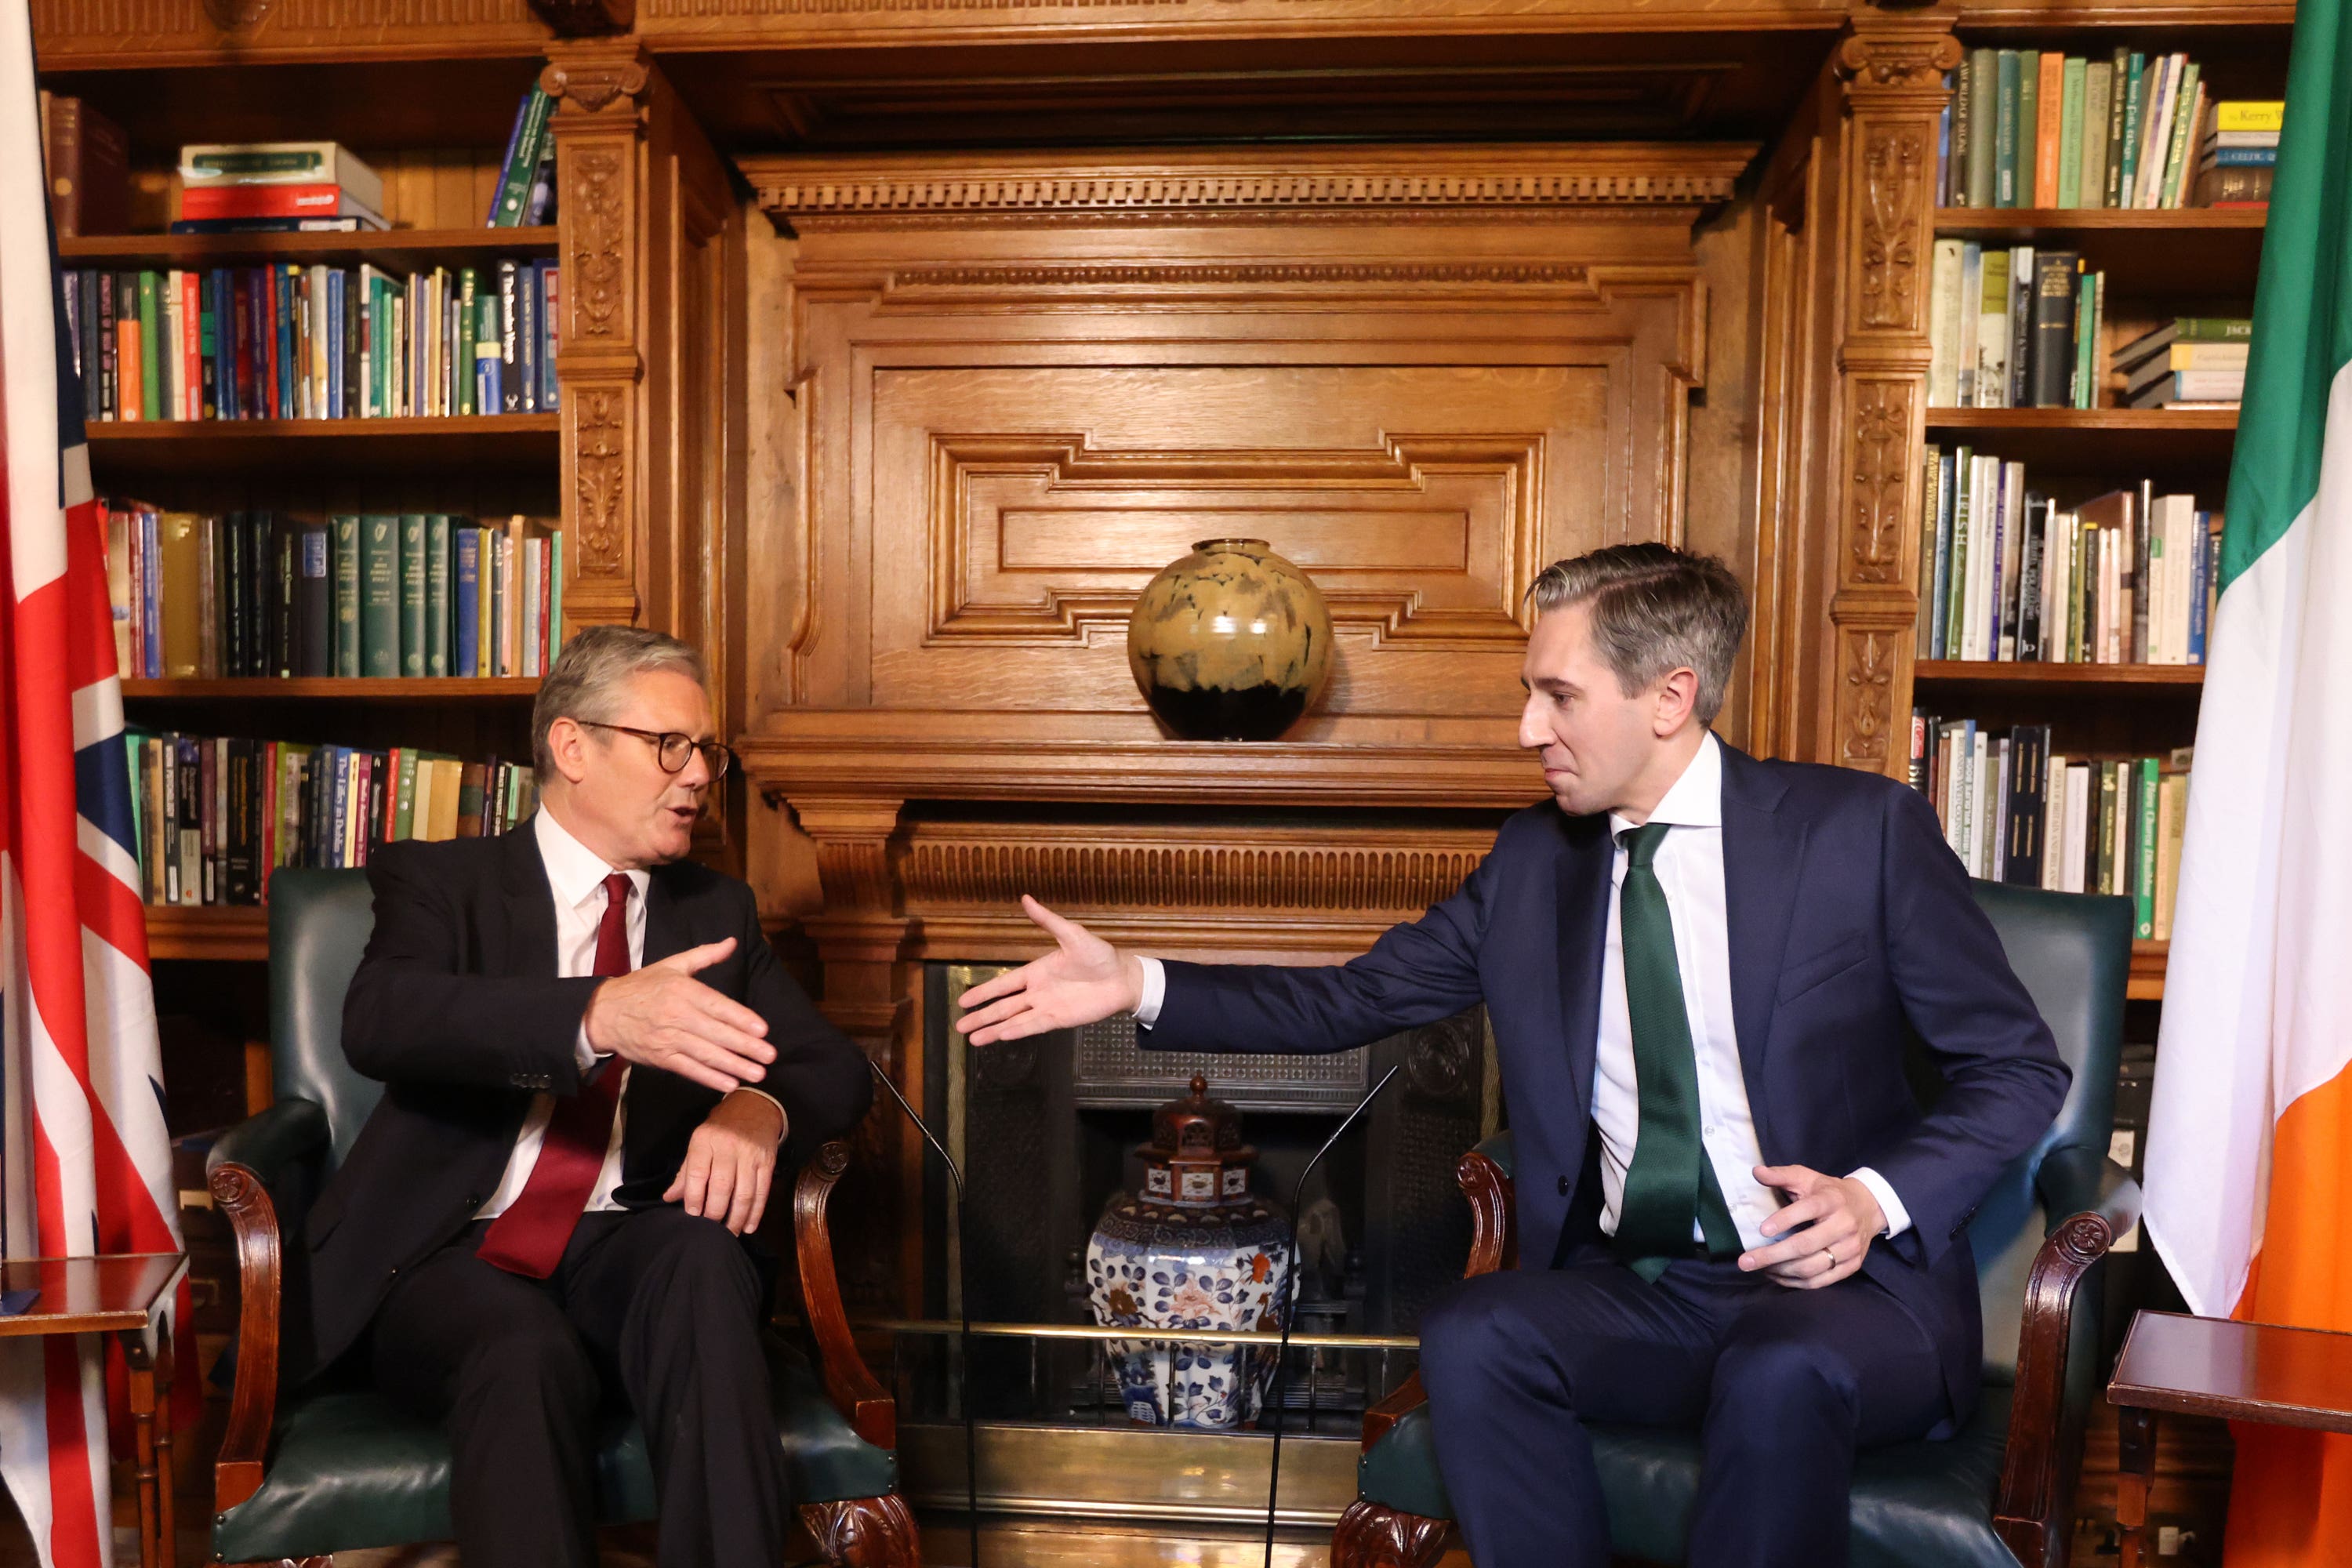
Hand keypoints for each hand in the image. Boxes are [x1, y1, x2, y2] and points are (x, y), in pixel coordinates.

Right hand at [583, 937, 774, 1093]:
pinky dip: (709, 1078)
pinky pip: (689, 1069)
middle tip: (769, 1055)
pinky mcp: (661, 1058)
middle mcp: (676, 1015)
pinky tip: (729, 1084)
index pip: (717, 1006)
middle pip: (716, 1033)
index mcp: (682, 990)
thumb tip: (732, 942)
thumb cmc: (642, 986)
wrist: (603, 1012)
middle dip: (745, 1046)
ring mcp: (668, 1039)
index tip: (763, 1029)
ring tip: (757, 1073)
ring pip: (705, 1054)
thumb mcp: (672, 964)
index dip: (741, 1019)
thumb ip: (705, 955)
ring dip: (734, 1065)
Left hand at [663, 1090, 785, 1234]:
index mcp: (705, 1139)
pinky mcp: (768, 1161)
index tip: (692, 1215)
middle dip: (715, 1213)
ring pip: (743, 1193)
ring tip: (728, 1234)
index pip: (697, 1173)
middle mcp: (728, 1146)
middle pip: (721, 1186)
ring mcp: (750, 1154)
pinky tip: (748, 1226)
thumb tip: (669, 1198)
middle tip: (710, 1230)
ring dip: (736, 1218)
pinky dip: (755, 1213)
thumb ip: (685, 1171)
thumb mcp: (699, 1141)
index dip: (693, 1198)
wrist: (755, 1106)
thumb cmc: (721, 1127)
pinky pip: (762, 1192)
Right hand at [953, 896, 1144, 1045]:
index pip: (1003, 984)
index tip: (964, 1001)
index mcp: (1036, 971)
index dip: (983, 992)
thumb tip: (1026, 898)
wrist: (1122, 978)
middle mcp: (1037, 992)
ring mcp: (1047, 1007)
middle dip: (981, 1016)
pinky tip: (1001, 1036)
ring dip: (993, 1029)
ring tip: (972, 1039)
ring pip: (1013, 1020)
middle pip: (1003, 1006)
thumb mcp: (1071, 934)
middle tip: (959, 1026)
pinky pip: (1034, 1026)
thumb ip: (1047, 920)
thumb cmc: (1099, 955)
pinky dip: (1017, 1031)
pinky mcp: (1060, 1019)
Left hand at [1738, 1165, 1885, 1289]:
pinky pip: (1820, 1281)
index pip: (1808, 1209)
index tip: (1762, 1230)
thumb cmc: (1828, 1192)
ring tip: (1758, 1268)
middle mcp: (1844, 1226)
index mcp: (1832, 1201)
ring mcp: (1850, 1249)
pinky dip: (1795, 1283)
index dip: (1785, 1220)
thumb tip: (1756, 1172)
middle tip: (1745, 1261)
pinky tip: (1777, 1276)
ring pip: (1811, 1268)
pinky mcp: (1852, 1266)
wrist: (1867, 1207)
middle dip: (1772, 1255)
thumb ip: (1781, 1175)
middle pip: (1805, 1245)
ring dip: (1780, 1271)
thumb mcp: (1807, 1177)